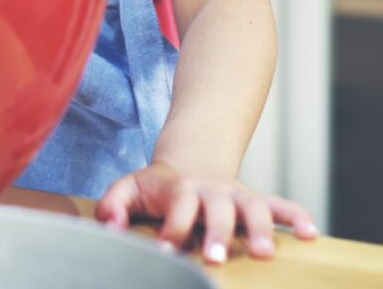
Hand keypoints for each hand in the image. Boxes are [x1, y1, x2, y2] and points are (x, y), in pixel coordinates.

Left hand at [94, 161, 318, 263]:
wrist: (188, 162)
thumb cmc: (156, 187)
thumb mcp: (128, 188)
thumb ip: (114, 205)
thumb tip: (111, 228)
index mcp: (179, 188)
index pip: (178, 207)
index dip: (172, 229)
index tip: (165, 251)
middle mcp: (211, 190)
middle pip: (217, 208)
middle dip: (218, 232)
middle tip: (217, 258)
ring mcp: (235, 194)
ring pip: (253, 206)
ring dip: (260, 229)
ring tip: (265, 254)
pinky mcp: (254, 200)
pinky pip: (280, 205)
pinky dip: (296, 216)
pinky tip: (309, 235)